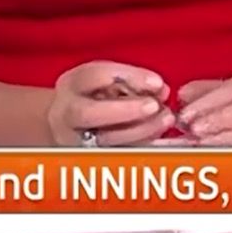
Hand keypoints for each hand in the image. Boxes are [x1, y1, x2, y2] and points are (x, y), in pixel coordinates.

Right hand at [46, 61, 172, 146]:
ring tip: (165, 119)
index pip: (93, 75)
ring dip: (140, 130)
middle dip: (125, 110)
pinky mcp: (90, 157)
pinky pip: (117, 153)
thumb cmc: (93, 94)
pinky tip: (162, 137)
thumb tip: (160, 89)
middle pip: (88, 113)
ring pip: (104, 139)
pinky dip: (142, 145)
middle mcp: (66, 113)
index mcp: (71, 84)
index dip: (128, 77)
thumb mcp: (106, 77)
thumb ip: (132, 79)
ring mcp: (75, 138)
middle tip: (154, 105)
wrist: (66, 122)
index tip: (157, 82)